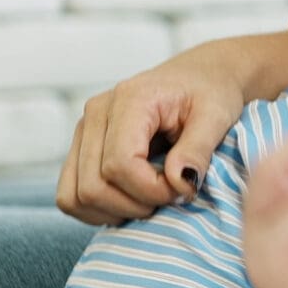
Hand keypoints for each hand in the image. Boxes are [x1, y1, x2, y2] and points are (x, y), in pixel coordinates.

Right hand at [57, 40, 255, 224]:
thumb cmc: (211, 92)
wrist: (201, 76)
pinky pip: (70, 196)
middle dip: (135, 205)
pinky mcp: (80, 148)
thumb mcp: (217, 116)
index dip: (151, 190)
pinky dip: (99, 209)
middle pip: (92, 186)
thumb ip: (198, 149)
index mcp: (129, 100)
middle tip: (169, 196)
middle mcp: (96, 114)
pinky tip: (132, 200)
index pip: (119, 164)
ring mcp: (83, 131)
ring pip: (74, 196)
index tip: (183, 188)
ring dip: (114, 211)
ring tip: (151, 199)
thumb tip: (178, 182)